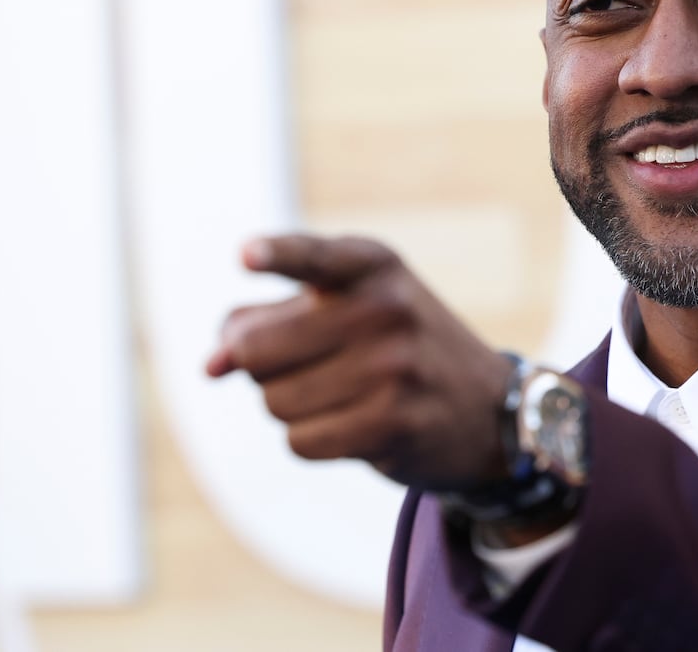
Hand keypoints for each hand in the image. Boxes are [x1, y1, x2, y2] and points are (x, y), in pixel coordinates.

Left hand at [207, 234, 514, 490]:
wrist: (487, 408)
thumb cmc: (393, 350)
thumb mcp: (342, 312)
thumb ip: (265, 322)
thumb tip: (211, 366)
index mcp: (373, 265)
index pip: (315, 257)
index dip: (277, 255)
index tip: (245, 255)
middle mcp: (387, 307)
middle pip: (257, 349)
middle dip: (260, 368)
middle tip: (302, 366)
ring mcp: (396, 366)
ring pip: (274, 401)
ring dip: (289, 407)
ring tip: (339, 395)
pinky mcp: (396, 422)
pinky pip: (300, 441)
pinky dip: (310, 440)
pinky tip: (349, 427)